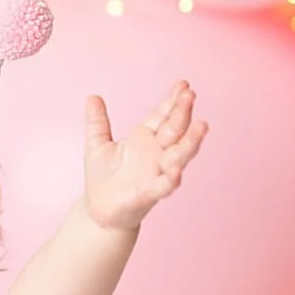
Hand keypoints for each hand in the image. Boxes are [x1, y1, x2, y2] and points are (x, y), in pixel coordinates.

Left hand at [83, 82, 207, 230]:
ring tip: (202, 125)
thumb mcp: (96, 145)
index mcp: (145, 139)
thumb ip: (97, 122)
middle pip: (174, 130)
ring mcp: (157, 172)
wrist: (100, 210)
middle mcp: (157, 153)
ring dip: (190, 142)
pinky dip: (171, 177)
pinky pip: (165, 184)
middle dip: (182, 113)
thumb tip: (92, 97)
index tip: (183, 84)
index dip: (172, 101)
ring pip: (179, 155)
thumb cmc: (103, 177)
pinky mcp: (151, 192)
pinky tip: (176, 170)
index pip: (162, 116)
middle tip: (190, 95)